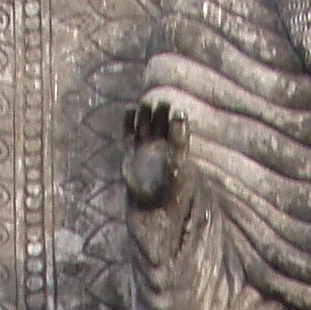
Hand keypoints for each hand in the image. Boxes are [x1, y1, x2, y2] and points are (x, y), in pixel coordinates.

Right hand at [124, 96, 191, 210]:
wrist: (151, 206)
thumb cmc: (169, 189)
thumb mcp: (177, 165)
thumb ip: (179, 144)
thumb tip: (181, 122)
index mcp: (176, 150)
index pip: (177, 128)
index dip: (177, 119)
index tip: (178, 112)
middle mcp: (161, 147)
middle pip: (160, 123)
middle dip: (161, 113)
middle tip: (163, 103)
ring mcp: (145, 149)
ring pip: (145, 126)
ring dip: (145, 115)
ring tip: (145, 103)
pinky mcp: (130, 153)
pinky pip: (129, 134)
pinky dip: (129, 122)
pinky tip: (130, 110)